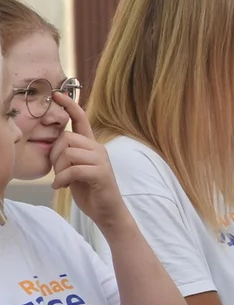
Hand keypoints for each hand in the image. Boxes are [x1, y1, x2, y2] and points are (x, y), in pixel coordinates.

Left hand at [48, 91, 126, 230]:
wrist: (108, 211)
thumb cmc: (90, 190)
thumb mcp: (76, 168)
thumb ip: (69, 154)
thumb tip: (55, 146)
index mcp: (92, 145)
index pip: (81, 119)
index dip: (70, 105)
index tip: (57, 93)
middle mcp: (98, 148)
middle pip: (67, 138)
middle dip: (55, 155)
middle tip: (56, 171)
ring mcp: (101, 160)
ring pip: (69, 152)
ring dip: (59, 169)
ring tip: (61, 181)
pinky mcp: (100, 173)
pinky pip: (73, 169)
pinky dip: (62, 179)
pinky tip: (61, 187)